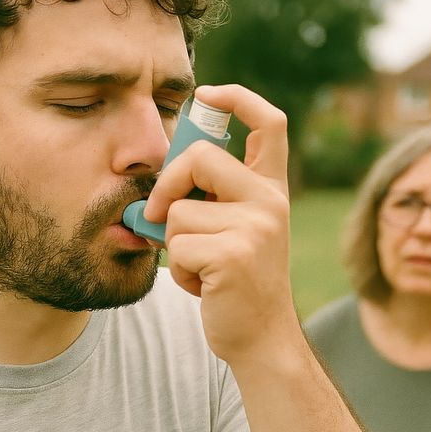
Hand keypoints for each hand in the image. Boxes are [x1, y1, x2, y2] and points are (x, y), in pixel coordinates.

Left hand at [143, 84, 298, 361]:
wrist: (259, 338)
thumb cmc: (236, 281)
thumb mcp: (235, 229)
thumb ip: (212, 198)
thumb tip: (158, 178)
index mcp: (272, 189)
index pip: (269, 123)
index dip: (238, 98)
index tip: (206, 94)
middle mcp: (271, 202)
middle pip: (201, 157)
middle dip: (167, 184)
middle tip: (158, 215)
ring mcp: (256, 228)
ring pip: (178, 211)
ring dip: (174, 243)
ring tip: (200, 266)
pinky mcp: (233, 255)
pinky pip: (176, 245)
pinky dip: (177, 269)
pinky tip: (201, 285)